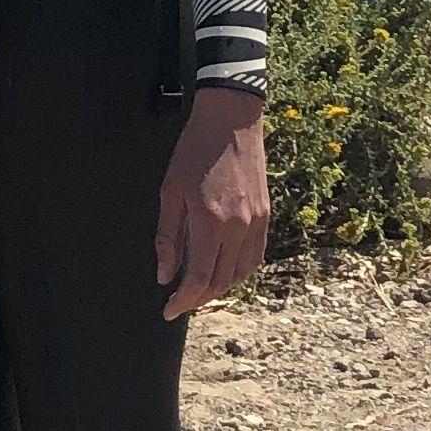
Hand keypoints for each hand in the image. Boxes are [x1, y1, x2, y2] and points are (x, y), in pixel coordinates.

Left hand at [154, 86, 270, 317]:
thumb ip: (167, 237)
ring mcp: (256, 222)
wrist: (231, 119)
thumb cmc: (194, 151)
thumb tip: (165, 275)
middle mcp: (239, 227)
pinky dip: (239, 273)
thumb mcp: (170, 191)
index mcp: (212, 221)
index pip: (200, 278)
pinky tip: (224, 272)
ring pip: (241, 274)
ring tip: (199, 292)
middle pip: (222, 282)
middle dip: (199, 299)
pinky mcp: (265, 215)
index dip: (184, 300)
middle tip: (180, 303)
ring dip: (220, 289)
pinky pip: (255, 257)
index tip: (169, 310)